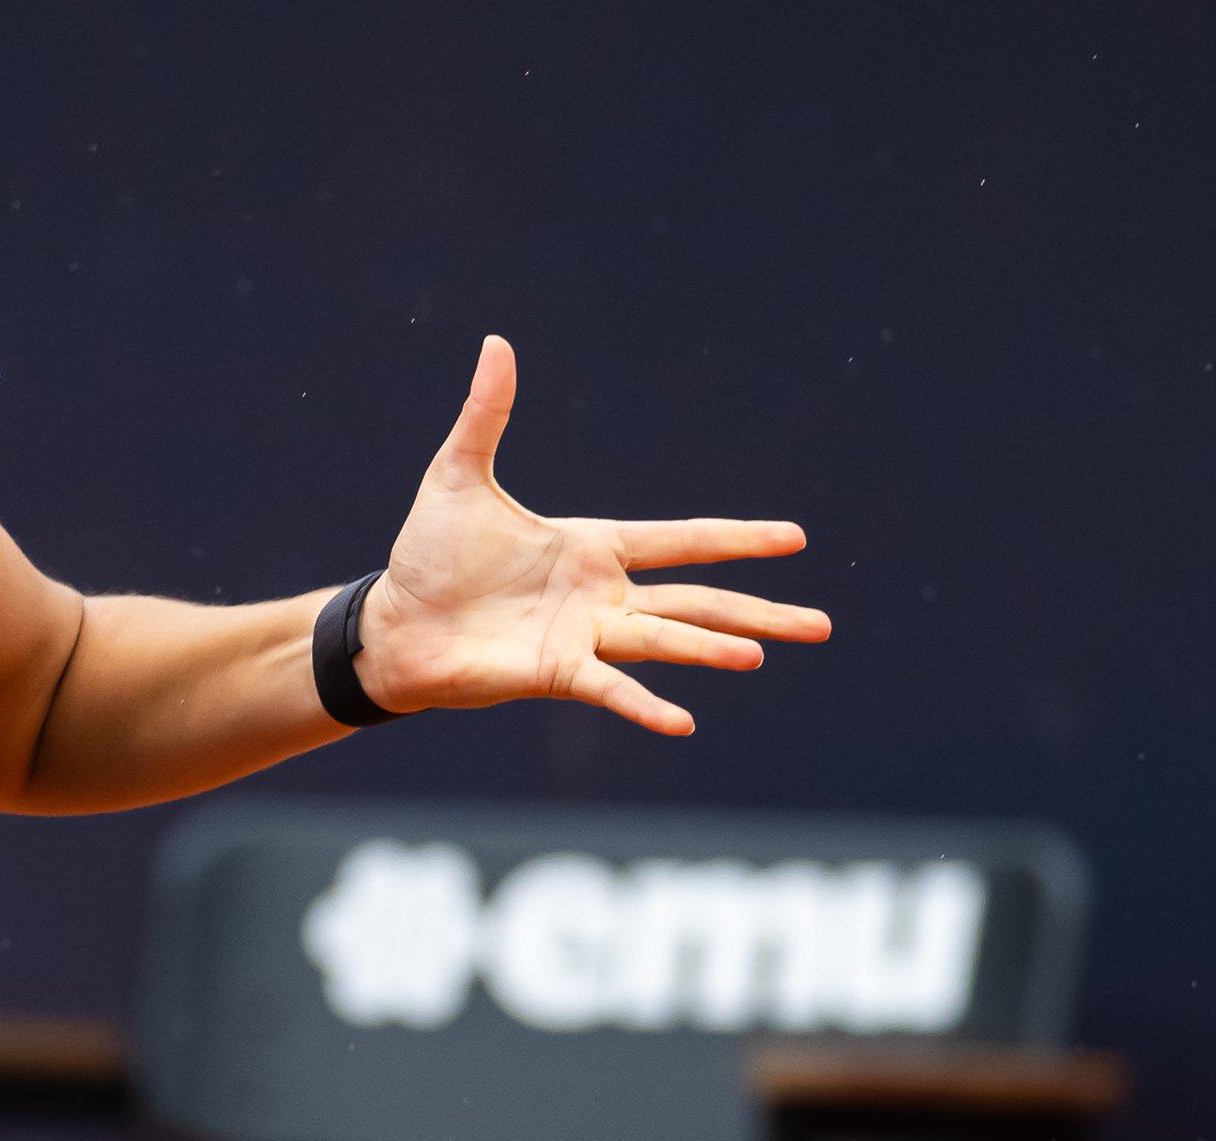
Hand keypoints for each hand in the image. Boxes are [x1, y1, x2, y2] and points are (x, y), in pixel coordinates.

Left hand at [355, 335, 828, 734]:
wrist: (393, 624)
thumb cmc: (428, 556)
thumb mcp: (459, 476)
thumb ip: (488, 415)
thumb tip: (496, 343)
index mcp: (593, 547)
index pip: (682, 540)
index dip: (736, 538)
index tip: (795, 538)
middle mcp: (602, 596)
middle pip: (697, 600)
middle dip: (759, 609)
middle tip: (822, 624)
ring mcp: (585, 638)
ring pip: (665, 640)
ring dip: (712, 648)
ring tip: (762, 652)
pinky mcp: (557, 674)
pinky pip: (610, 689)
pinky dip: (644, 706)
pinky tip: (685, 723)